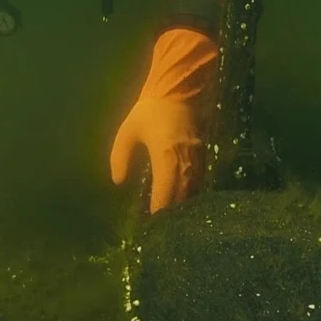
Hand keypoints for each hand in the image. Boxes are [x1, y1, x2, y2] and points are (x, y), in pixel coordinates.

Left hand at [109, 29, 218, 212]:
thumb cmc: (151, 110)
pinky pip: (199, 182)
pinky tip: (184, 203)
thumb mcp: (128, 130)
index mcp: (166, 156)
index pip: (165, 194)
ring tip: (172, 222)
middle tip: (162, 231)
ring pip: (194, 192)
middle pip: (183, 199)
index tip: (151, 227)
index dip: (159, 213)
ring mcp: (197, 159)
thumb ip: (120, 156)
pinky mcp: (203, 155)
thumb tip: (118, 181)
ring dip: (184, 207)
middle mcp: (185, 162)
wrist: (180, 88)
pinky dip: (191, 195)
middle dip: (173, 216)